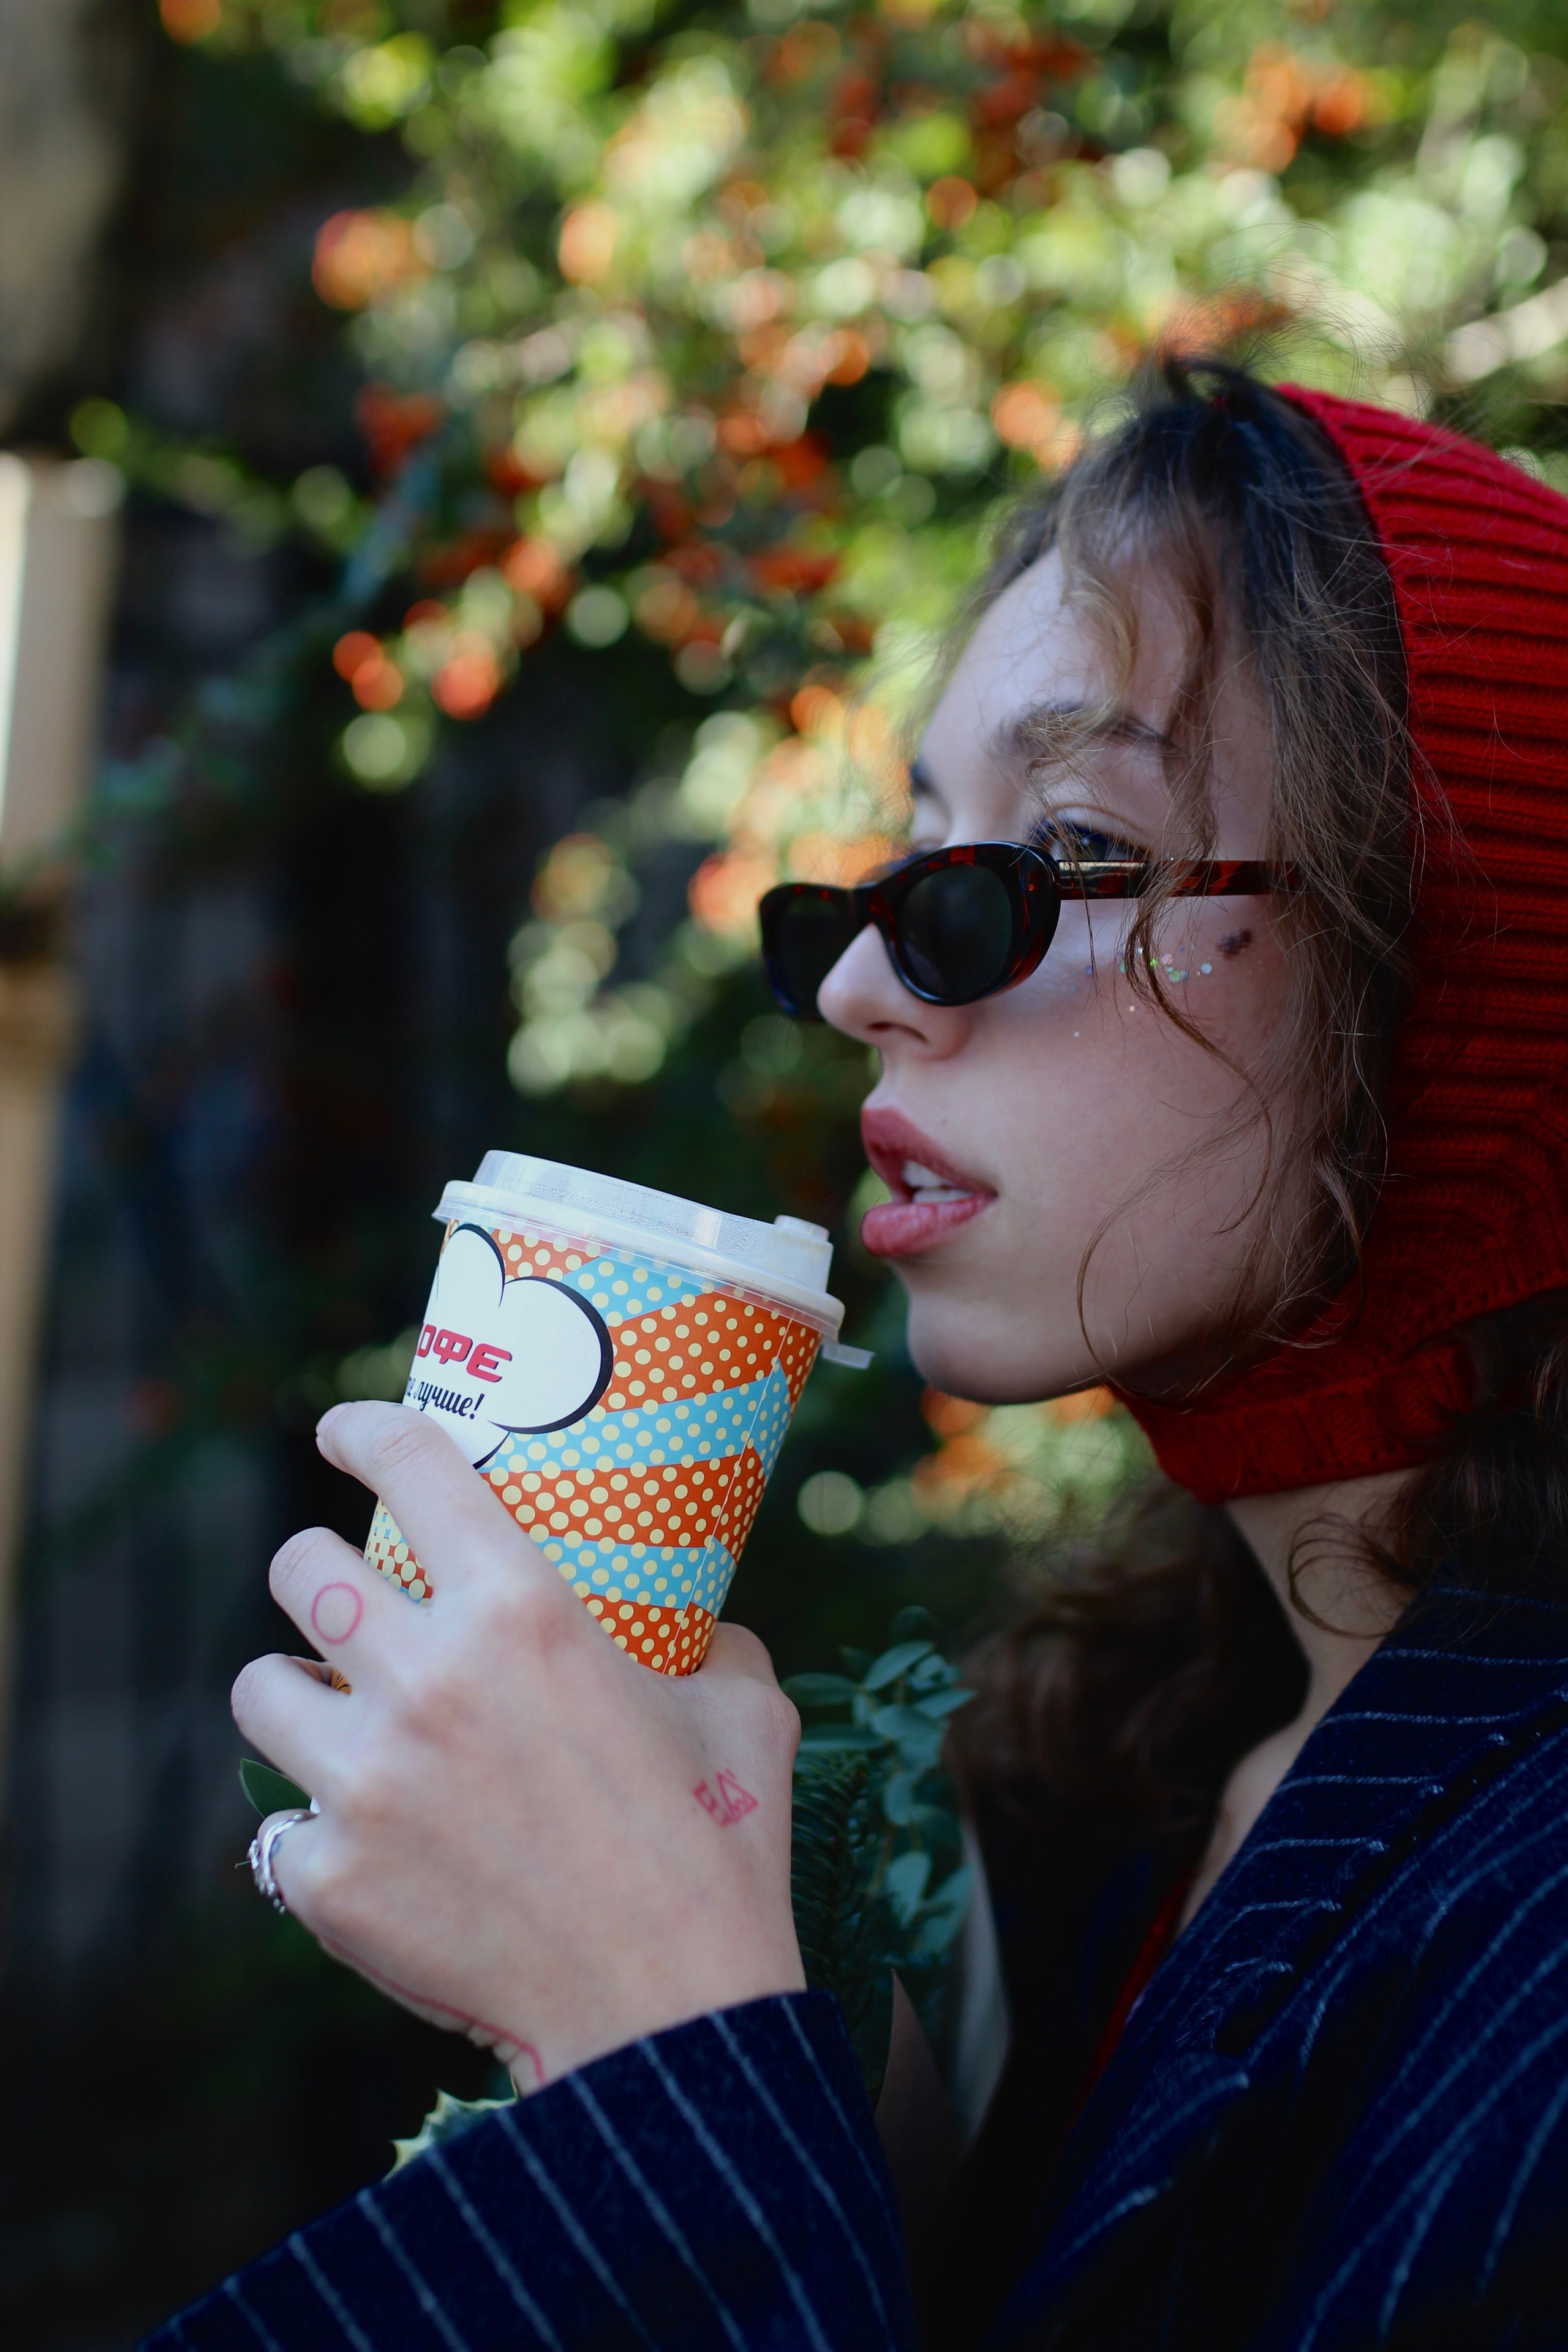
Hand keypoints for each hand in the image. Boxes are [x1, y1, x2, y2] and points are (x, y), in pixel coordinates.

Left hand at [233, 1402, 804, 2088]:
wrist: (669, 2020)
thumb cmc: (719, 1849)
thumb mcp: (742, 1708)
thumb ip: (709, 1645)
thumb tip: (698, 1628)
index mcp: (522, 1614)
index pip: (408, 1465)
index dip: (360, 1428)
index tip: (343, 1430)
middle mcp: (425, 1680)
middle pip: (299, 1570)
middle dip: (314, 1569)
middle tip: (346, 1595)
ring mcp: (364, 1783)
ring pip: (260, 1690)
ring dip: (295, 1692)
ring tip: (334, 1715)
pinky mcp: (330, 1881)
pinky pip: (281, 1827)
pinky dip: (317, 1829)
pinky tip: (368, 1844)